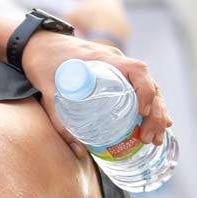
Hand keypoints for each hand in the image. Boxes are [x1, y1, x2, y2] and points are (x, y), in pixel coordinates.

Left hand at [21, 32, 171, 155]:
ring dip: (156, 113)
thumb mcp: (49, 92)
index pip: (136, 70)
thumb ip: (61, 121)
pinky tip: (157, 125)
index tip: (142, 113)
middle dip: (155, 112)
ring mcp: (119, 68)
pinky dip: (149, 107)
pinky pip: (139, 90)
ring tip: (156, 138)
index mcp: (104, 59)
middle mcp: (117, 62)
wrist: (39, 46)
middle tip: (150, 138)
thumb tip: (80, 151)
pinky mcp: (116, 76)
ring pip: (148, 88)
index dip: (145, 91)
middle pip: (149, 83)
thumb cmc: (44, 63)